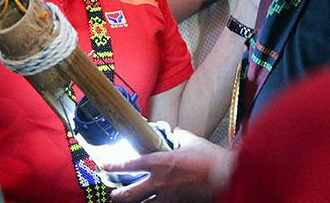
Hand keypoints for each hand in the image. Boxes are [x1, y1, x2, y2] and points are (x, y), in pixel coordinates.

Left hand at [102, 129, 232, 202]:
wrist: (227, 177)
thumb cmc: (211, 159)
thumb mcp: (192, 141)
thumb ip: (178, 136)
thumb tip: (173, 132)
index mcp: (160, 162)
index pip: (130, 163)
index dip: (113, 164)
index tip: (103, 164)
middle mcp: (160, 182)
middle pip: (130, 193)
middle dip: (118, 194)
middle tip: (112, 193)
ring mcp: (168, 197)